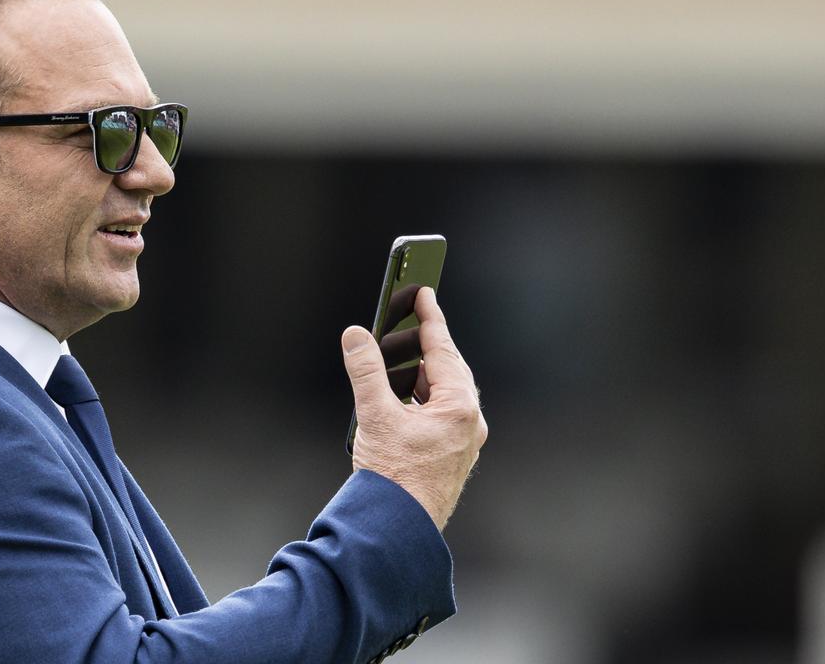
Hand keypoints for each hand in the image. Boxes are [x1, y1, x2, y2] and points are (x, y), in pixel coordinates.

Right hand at [341, 287, 486, 529]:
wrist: (398, 530)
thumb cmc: (393, 480)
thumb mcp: (375, 416)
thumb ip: (366, 371)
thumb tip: (356, 336)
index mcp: (458, 408)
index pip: (443, 350)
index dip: (430, 318)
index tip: (425, 293)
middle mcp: (468, 424)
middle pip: (450, 370)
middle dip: (430, 345)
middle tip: (414, 322)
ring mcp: (463, 443)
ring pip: (446, 394)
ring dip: (425, 374)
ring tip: (403, 361)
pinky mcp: (452, 457)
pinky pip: (443, 414)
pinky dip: (425, 398)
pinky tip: (405, 401)